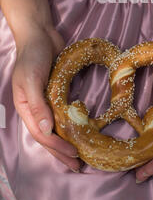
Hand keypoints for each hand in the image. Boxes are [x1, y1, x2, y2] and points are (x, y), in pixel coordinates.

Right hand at [12, 23, 80, 171]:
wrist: (39, 34)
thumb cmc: (32, 55)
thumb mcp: (31, 79)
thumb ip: (38, 105)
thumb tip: (47, 130)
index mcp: (26, 108)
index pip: (42, 134)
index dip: (57, 147)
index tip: (73, 155)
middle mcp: (36, 108)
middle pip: (49, 136)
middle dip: (62, 152)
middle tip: (78, 165)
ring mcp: (46, 100)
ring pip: (56, 127)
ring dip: (67, 141)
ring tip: (79, 155)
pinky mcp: (56, 92)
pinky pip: (63, 113)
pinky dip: (70, 124)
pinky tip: (79, 130)